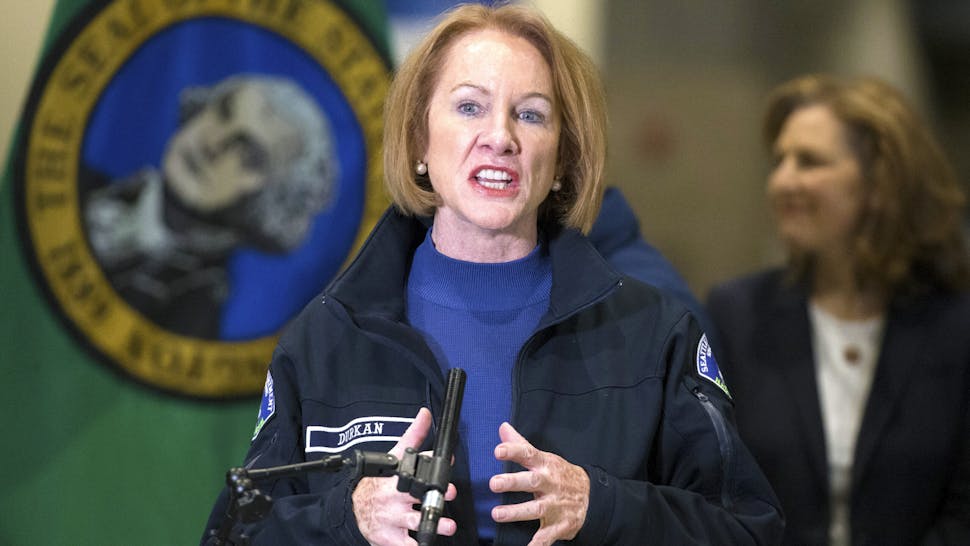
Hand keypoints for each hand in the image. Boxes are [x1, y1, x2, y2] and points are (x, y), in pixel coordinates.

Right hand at [352, 408, 457, 545]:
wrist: (352, 508)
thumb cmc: (378, 482)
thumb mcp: (394, 457)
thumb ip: (414, 437)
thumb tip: (426, 413)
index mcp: (397, 478)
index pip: (414, 467)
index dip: (431, 465)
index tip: (449, 463)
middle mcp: (394, 498)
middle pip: (416, 496)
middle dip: (434, 495)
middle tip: (448, 494)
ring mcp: (392, 520)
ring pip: (414, 523)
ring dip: (433, 525)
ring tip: (448, 526)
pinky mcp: (390, 539)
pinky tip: (426, 544)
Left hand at [489, 422, 589, 545]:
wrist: (593, 498)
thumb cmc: (561, 475)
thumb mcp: (544, 457)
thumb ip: (521, 444)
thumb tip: (503, 427)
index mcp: (545, 465)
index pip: (528, 454)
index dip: (513, 451)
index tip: (498, 451)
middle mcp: (550, 484)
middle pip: (531, 481)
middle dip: (512, 482)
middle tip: (494, 483)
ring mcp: (555, 505)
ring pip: (535, 509)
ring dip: (516, 512)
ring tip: (497, 514)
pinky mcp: (559, 525)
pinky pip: (547, 536)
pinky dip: (538, 544)